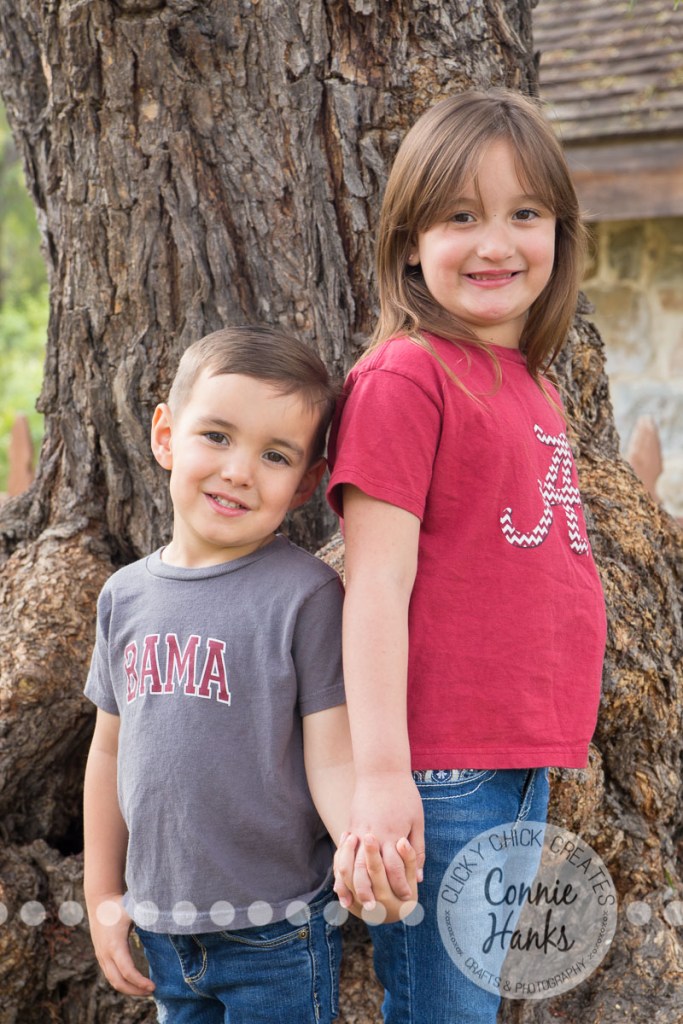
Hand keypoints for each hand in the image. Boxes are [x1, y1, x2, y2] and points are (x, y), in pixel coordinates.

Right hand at [87, 894, 154, 996]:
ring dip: (129, 989)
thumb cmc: (119, 905)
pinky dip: (122, 983)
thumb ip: (149, 916)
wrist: (100, 902)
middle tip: (152, 992)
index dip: (140, 982)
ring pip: (113, 981)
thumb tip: (168, 919)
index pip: (127, 971)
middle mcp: (106, 954)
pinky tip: (135, 982)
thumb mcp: (134, 909)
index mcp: (115, 945)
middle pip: (119, 982)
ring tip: (145, 990)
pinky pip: (111, 976)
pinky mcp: (101, 957)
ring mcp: (102, 957)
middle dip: (135, 991)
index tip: (154, 986)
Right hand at [334, 771, 424, 909]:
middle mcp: (372, 834)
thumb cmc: (404, 794)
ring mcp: (358, 830)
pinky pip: (342, 852)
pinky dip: (340, 869)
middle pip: (368, 869)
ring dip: (350, 884)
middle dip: (371, 891)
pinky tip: (339, 883)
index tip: (405, 900)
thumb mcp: (417, 820)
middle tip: (375, 910)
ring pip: (350, 862)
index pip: (395, 866)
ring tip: (351, 903)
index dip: (400, 885)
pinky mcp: (350, 826)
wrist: (381, 769)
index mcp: (392, 833)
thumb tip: (419, 876)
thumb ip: (417, 849)